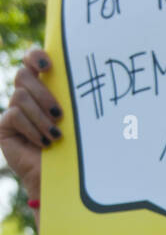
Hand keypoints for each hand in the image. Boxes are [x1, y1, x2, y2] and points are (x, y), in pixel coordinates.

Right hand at [0, 49, 62, 199]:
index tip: (49, 65)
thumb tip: (88, 75)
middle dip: (43, 93)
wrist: (63, 178)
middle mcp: (26, 95)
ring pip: (20, 96)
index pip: (32, 60)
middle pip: (23, 74)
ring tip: (55, 136)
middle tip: (60, 115)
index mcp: (44, 87)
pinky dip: (32, 129)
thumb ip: (72, 98)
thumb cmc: (76, 147)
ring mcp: (13, 110)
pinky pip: (14, 115)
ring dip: (40, 117)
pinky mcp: (4, 127)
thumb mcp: (76, 118)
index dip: (36, 56)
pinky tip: (44, 143)